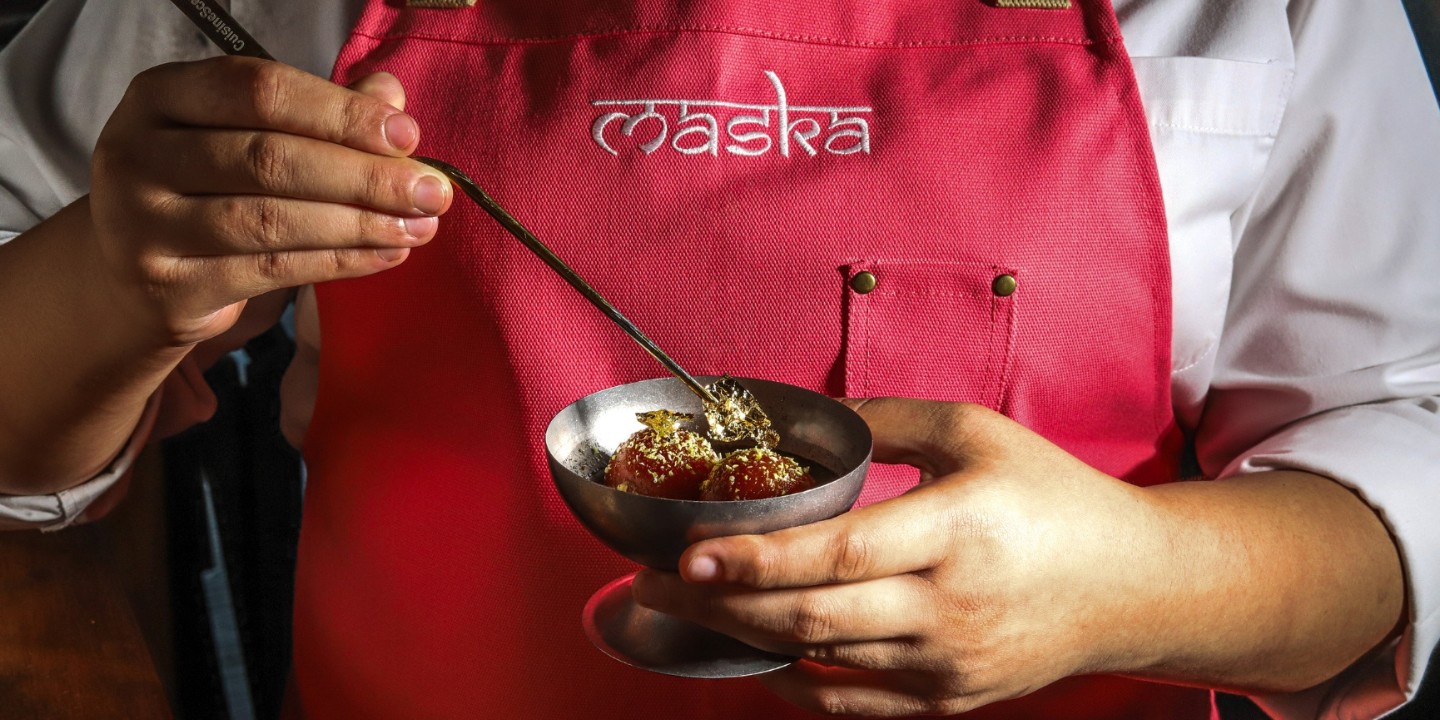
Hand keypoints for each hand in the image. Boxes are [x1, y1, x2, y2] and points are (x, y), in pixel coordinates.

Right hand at [86, 57, 451, 346]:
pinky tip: (386, 255)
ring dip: (359, 224)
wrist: (135, 278)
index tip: (407, 135)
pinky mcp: (167, 286)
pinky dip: (339, 262)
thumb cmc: (206, 190)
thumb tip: (391, 96)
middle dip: (364, 175)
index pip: (258, 91)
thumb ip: (316, 114)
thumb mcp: (246, 137)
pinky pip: (272, 270)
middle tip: (431, 191)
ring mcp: (143, 223)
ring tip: (419, 227)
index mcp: (159, 96)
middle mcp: (137, 153)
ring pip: (272, 220)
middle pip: (269, 158)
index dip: (339, 112)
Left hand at [632, 398, 1164, 715]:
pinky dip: (793, 686)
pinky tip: (752, 658)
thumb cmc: (1053, 499)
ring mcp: (946, 665)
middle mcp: (949, 608)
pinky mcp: (946, 700)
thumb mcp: (977, 433)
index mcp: (956, 531)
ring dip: (742, 638)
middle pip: (811, 619)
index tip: (688, 554)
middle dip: (720, 604)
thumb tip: (807, 425)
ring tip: (683, 611)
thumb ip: (886, 423)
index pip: (837, 555)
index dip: (756, 559)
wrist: (1131, 586)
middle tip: (651, 585)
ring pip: (820, 661)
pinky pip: (851, 704)